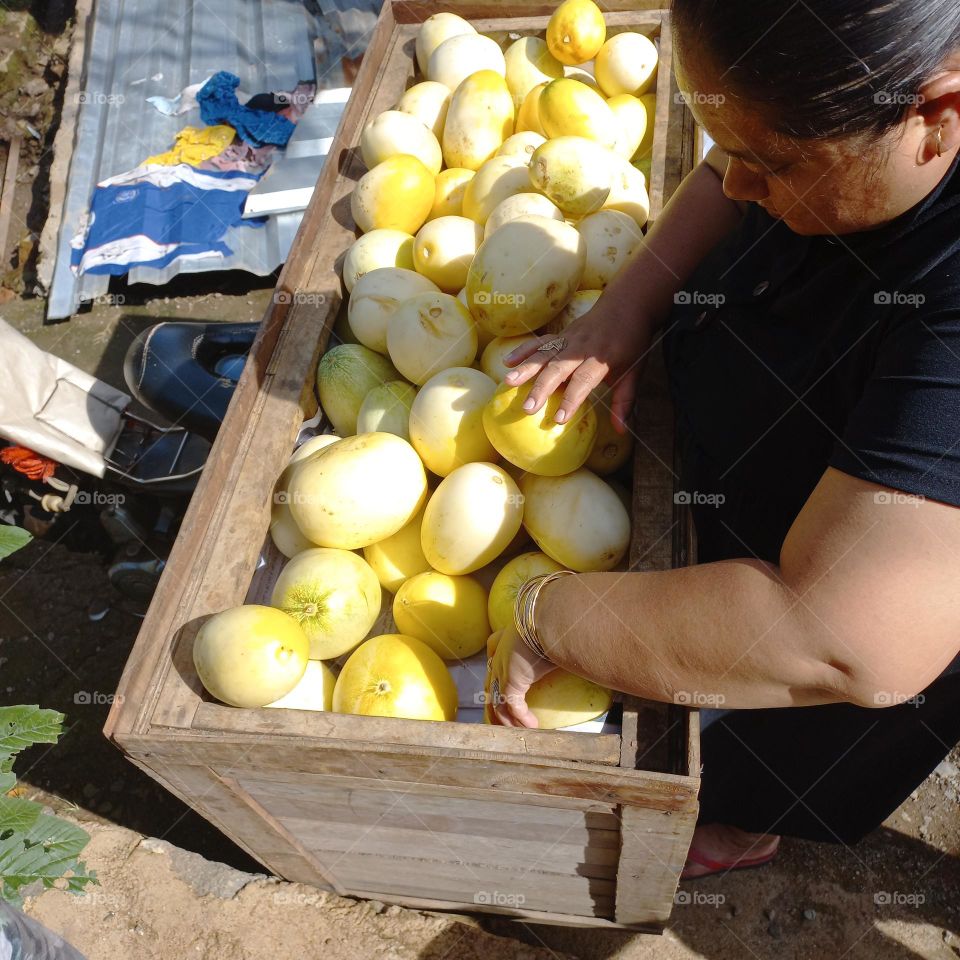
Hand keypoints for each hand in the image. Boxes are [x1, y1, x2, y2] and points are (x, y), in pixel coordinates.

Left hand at [485, 623, 559, 727]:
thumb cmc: (553, 620)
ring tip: (520, 731)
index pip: (492, 661)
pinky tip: (534, 726)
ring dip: (509, 720)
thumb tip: (576, 642)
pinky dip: (522, 719)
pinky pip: (513, 708)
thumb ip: (556, 640)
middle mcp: (498, 656)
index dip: (494, 679)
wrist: (548, 617)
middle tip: (506, 723)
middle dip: (495, 707)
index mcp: (504, 640)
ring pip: (498, 703)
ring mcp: (501, 671)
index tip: (500, 692)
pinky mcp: (510, 682)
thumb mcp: (549, 632)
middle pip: (489, 687)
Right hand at [502, 297, 654, 432]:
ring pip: (544, 353)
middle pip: (558, 368)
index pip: (584, 380)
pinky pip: (540, 342)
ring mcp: (570, 338)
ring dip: (525, 368)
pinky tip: (507, 362)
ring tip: (508, 383)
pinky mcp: (562, 333)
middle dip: (541, 388)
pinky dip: (523, 350)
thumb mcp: (634, 371)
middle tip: (527, 408)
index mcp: (602, 358)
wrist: (627, 304)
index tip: (558, 419)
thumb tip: (620, 431)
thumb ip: (625, 401)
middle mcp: (582, 347)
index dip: (571, 399)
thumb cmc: (632, 342)